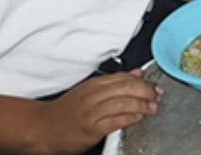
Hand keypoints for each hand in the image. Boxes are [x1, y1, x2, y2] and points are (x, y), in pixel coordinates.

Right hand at [35, 70, 161, 153]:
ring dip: (143, 105)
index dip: (144, 82)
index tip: (155, 86)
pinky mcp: (91, 129)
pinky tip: (138, 117)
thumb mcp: (90, 90)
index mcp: (95, 84)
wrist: (43, 128)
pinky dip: (130, 117)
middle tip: (157, 96)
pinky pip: (116, 120)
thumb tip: (138, 73)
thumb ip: (116, 81)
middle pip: (128, 87)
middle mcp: (93, 95)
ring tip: (152, 107)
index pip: (125, 77)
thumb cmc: (67, 110)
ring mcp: (92, 112)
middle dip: (147, 91)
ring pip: (124, 102)